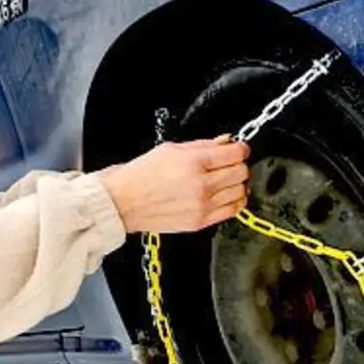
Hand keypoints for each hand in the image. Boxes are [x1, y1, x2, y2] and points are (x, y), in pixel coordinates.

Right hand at [95, 136, 250, 233]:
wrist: (122, 202)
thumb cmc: (139, 176)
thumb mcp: (170, 149)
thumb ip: (202, 145)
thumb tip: (224, 142)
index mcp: (194, 162)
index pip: (236, 153)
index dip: (240, 148)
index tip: (238, 148)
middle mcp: (201, 185)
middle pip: (241, 172)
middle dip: (238, 164)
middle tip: (229, 163)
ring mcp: (202, 205)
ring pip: (240, 192)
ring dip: (237, 184)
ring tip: (226, 180)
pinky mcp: (200, 222)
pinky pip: (232, 211)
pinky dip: (234, 202)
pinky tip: (225, 196)